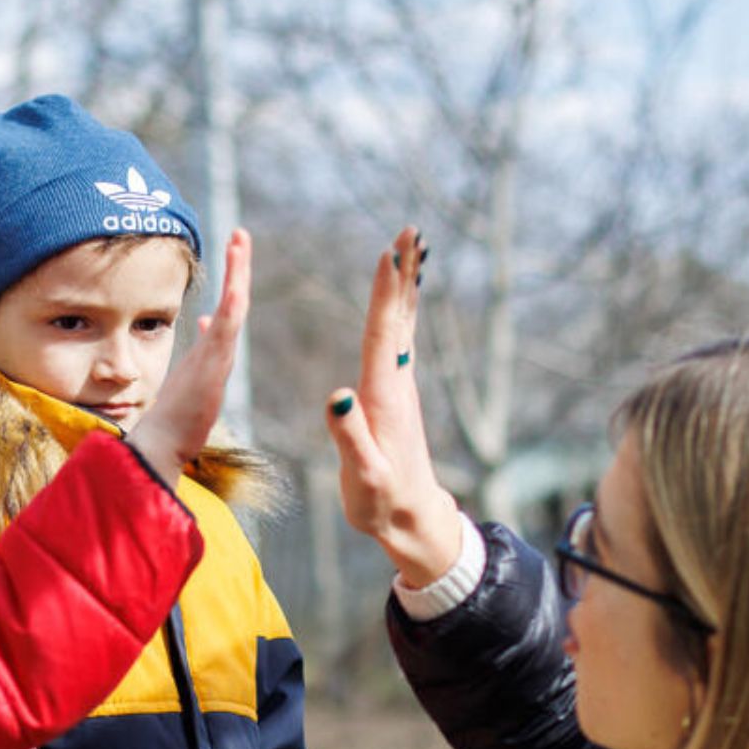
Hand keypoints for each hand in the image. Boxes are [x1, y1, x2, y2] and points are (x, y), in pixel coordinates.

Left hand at [126, 229, 250, 483]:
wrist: (164, 447)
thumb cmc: (173, 423)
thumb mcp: (187, 379)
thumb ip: (199, 350)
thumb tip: (205, 321)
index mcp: (211, 354)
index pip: (226, 310)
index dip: (231, 279)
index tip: (232, 256)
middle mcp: (218, 354)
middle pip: (235, 302)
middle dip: (237, 267)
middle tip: (239, 234)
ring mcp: (217, 361)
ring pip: (233, 309)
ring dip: (236, 274)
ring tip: (238, 242)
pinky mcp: (213, 371)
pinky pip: (226, 332)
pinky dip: (232, 308)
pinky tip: (235, 288)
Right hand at [325, 228, 463, 586]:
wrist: (411, 518)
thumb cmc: (382, 501)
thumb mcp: (363, 476)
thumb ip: (349, 436)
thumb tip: (337, 395)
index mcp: (384, 397)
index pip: (383, 335)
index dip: (385, 293)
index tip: (389, 253)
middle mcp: (398, 384)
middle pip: (400, 318)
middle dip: (403, 274)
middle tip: (410, 231)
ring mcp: (401, 387)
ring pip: (404, 324)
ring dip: (406, 285)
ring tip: (412, 248)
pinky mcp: (397, 393)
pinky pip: (400, 338)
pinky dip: (401, 310)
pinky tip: (402, 297)